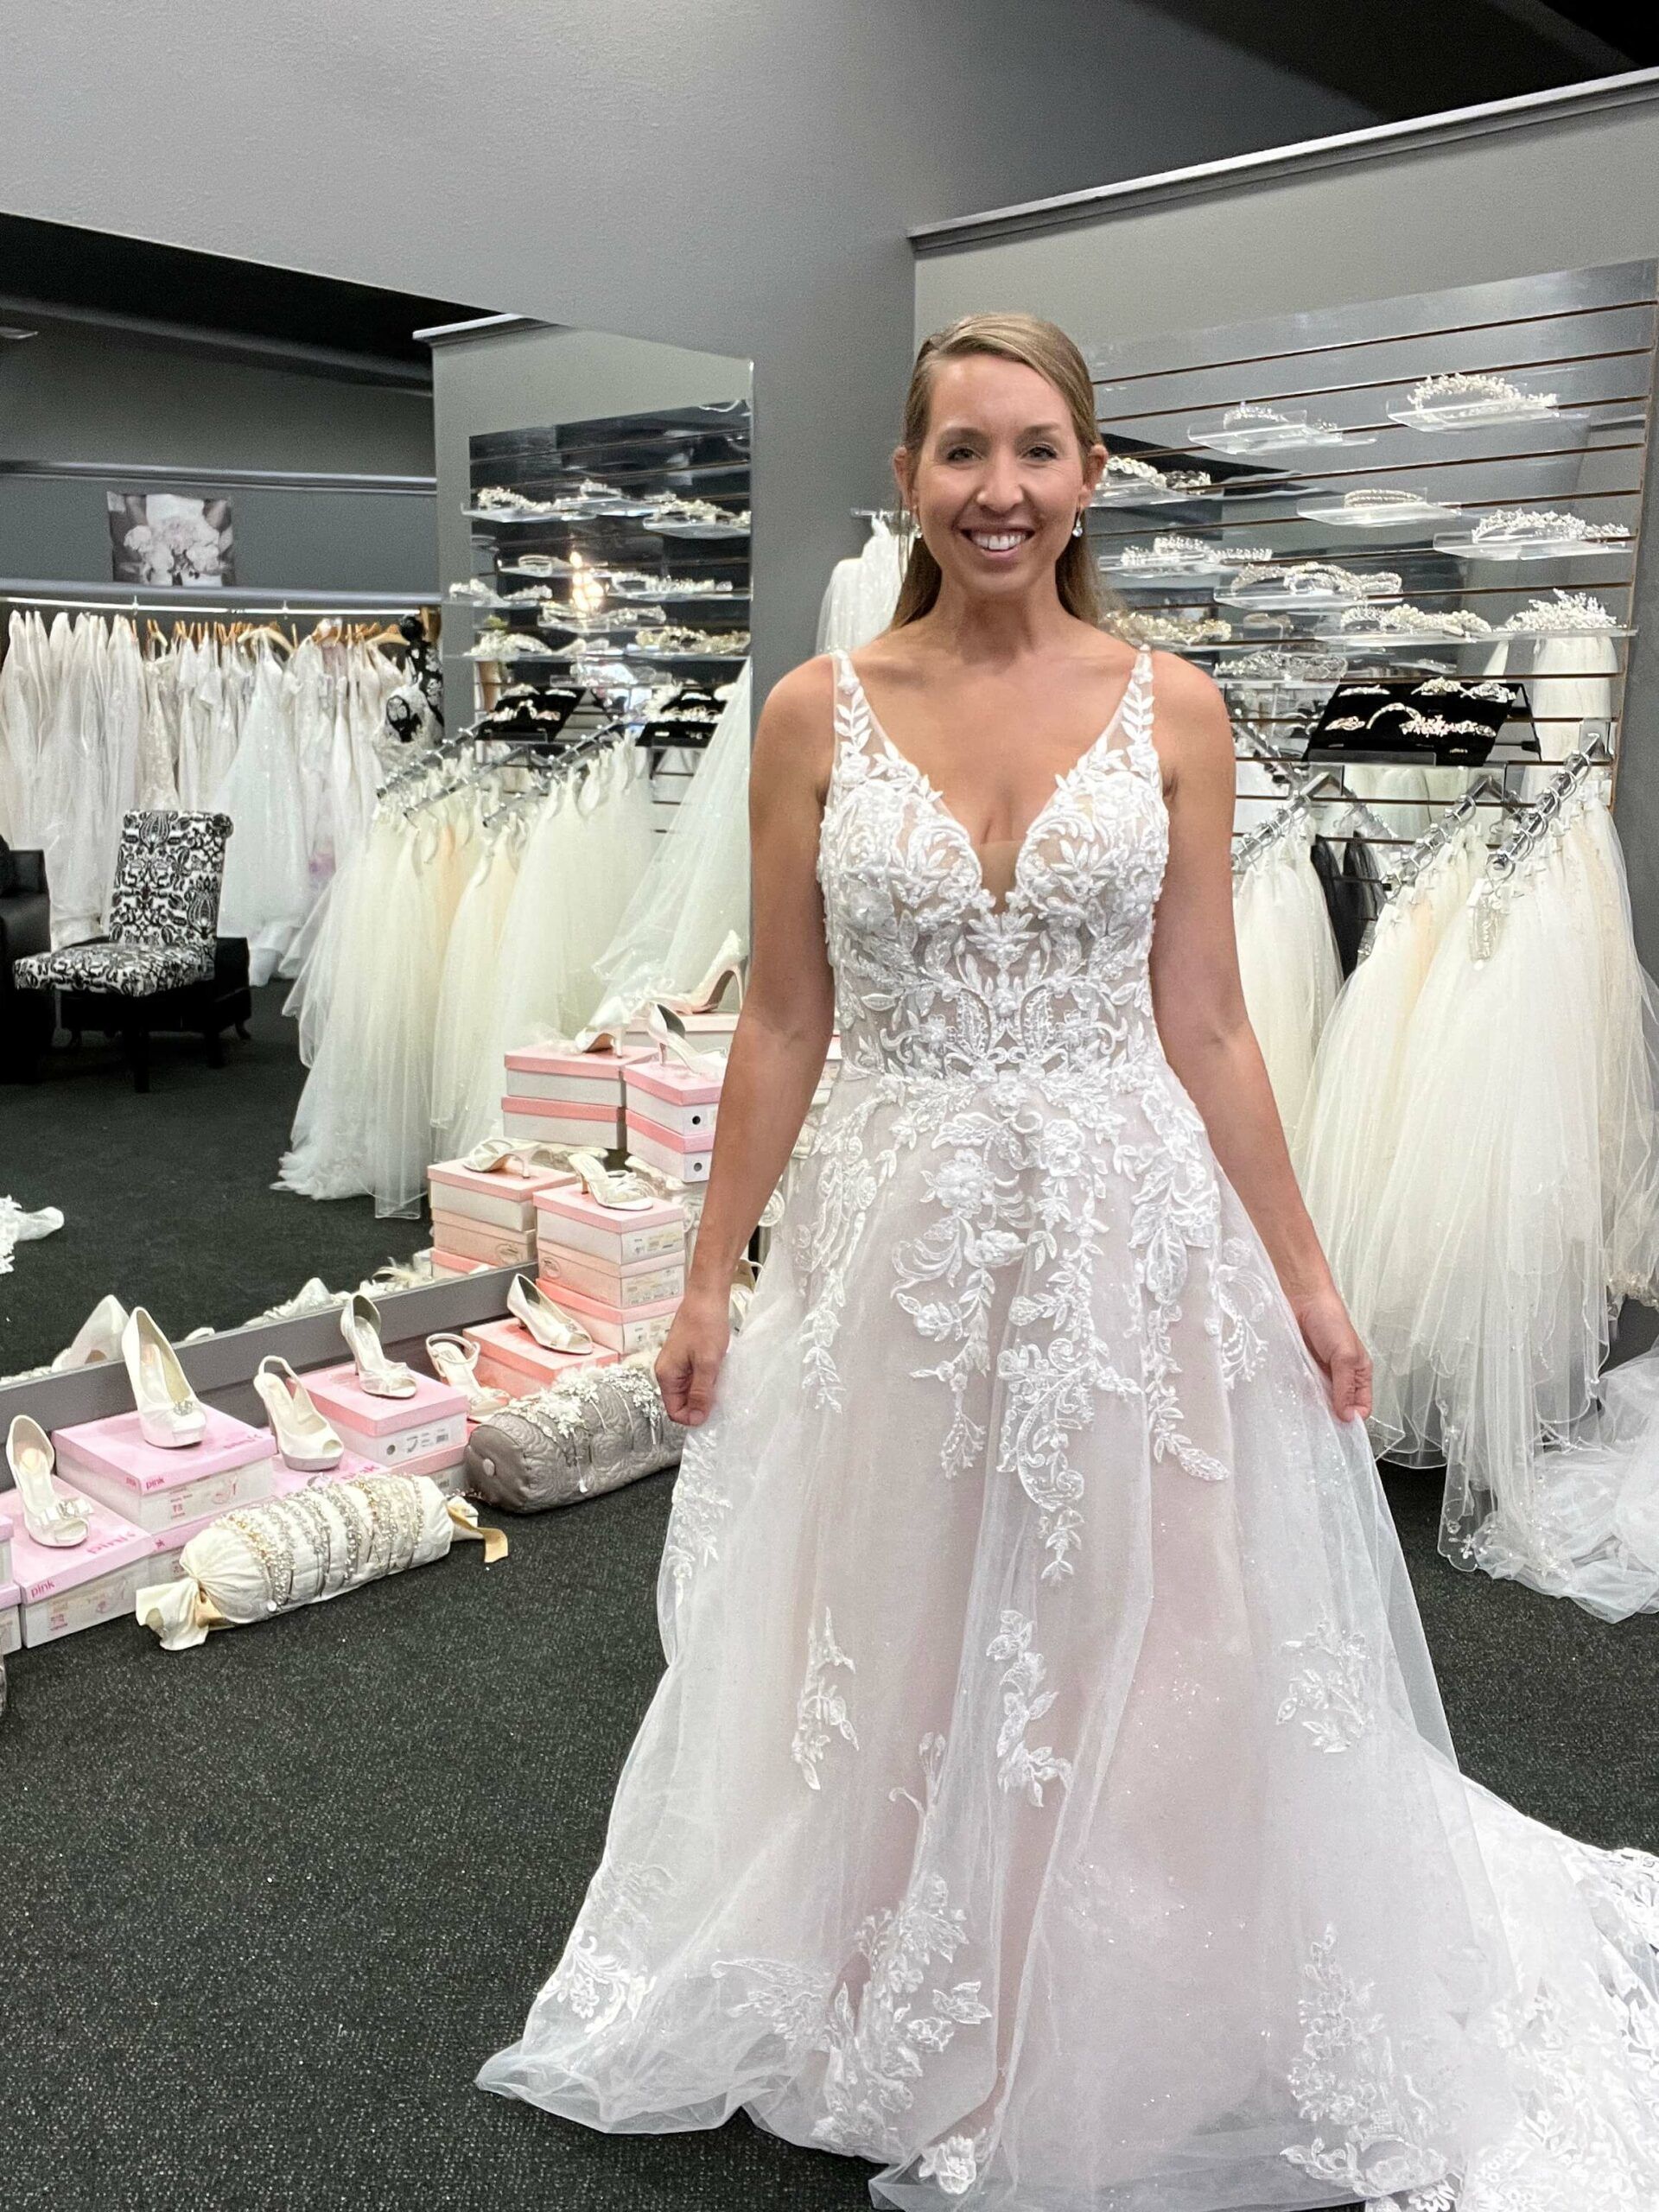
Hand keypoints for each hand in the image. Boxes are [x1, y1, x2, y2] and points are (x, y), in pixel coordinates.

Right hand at [654, 1287, 730, 1427]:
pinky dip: (708, 1379)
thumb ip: (701, 1392)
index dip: (693, 1416)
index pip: (674, 1411)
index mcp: (666, 1375)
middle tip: (719, 1393)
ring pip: (690, 1390)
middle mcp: (668, 1372)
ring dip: (706, 1391)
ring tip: (719, 1379)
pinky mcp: (687, 1357)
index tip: (711, 1411)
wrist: (707, 1296)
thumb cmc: (705, 1324)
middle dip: (700, 1402)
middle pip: (682, 1402)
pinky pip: (696, 1378)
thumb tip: (697, 1418)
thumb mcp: (707, 1363)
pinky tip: (719, 1371)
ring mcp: (678, 1364)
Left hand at [1290, 1282, 1371, 1423]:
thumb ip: (1346, 1387)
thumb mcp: (1345, 1356)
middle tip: (1319, 1422)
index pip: (1361, 1406)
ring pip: (1320, 1400)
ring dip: (1313, 1405)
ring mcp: (1321, 1374)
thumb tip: (1348, 1417)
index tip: (1339, 1425)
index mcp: (1359, 1373)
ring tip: (1304, 1410)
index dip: (1353, 1418)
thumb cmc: (1330, 1320)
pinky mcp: (1303, 1370)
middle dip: (1331, 1415)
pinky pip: (1302, 1389)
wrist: (1302, 1299)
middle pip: (1339, 1407)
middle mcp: (1341, 1376)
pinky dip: (1299, 1394)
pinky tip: (1293, 1397)